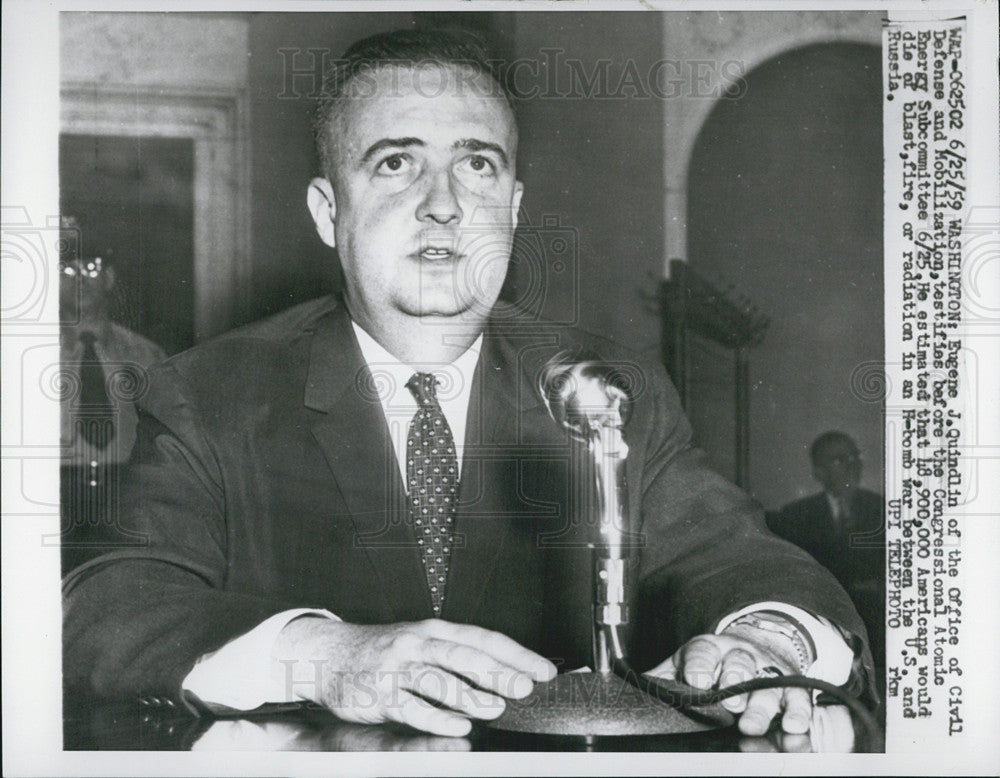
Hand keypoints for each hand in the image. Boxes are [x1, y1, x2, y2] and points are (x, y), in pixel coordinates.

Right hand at [271, 617, 555, 736]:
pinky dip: (437, 719)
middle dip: (498, 673)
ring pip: (439, 679)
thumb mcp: (421, 644)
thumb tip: (504, 675)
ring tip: (495, 708)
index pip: (483, 638)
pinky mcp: (380, 692)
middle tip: (524, 688)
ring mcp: (398, 667)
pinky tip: (458, 728)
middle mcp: (418, 643)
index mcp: (434, 630)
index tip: (544, 670)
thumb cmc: (384, 652)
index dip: (516, 654)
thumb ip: (456, 657)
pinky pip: (412, 707)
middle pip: (464, 655)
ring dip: (470, 696)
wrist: (329, 654)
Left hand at [645, 622, 811, 735]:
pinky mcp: (791, 687)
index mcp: (709, 649)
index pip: (702, 651)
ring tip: (753, 723)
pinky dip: (798, 714)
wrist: (754, 646)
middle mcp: (739, 656)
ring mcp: (767, 670)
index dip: (700, 665)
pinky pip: (798, 699)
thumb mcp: (683, 666)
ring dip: (762, 705)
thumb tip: (616, 688)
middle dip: (735, 683)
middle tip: (730, 702)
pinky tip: (795, 728)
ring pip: (767, 684)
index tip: (696, 681)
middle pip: (738, 665)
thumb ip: (660, 679)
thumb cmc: (711, 664)